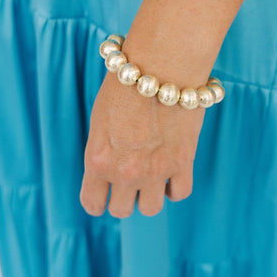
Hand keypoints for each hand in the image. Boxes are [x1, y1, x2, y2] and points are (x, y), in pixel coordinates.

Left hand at [80, 71, 204, 217]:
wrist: (159, 65)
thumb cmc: (124, 86)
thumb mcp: (99, 122)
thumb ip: (103, 152)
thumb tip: (110, 170)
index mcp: (98, 160)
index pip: (92, 203)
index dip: (96, 202)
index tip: (102, 197)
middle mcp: (125, 172)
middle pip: (122, 210)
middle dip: (123, 198)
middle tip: (128, 182)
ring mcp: (156, 171)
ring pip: (151, 209)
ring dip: (149, 196)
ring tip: (152, 178)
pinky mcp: (183, 162)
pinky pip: (180, 193)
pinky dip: (175, 187)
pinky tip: (171, 173)